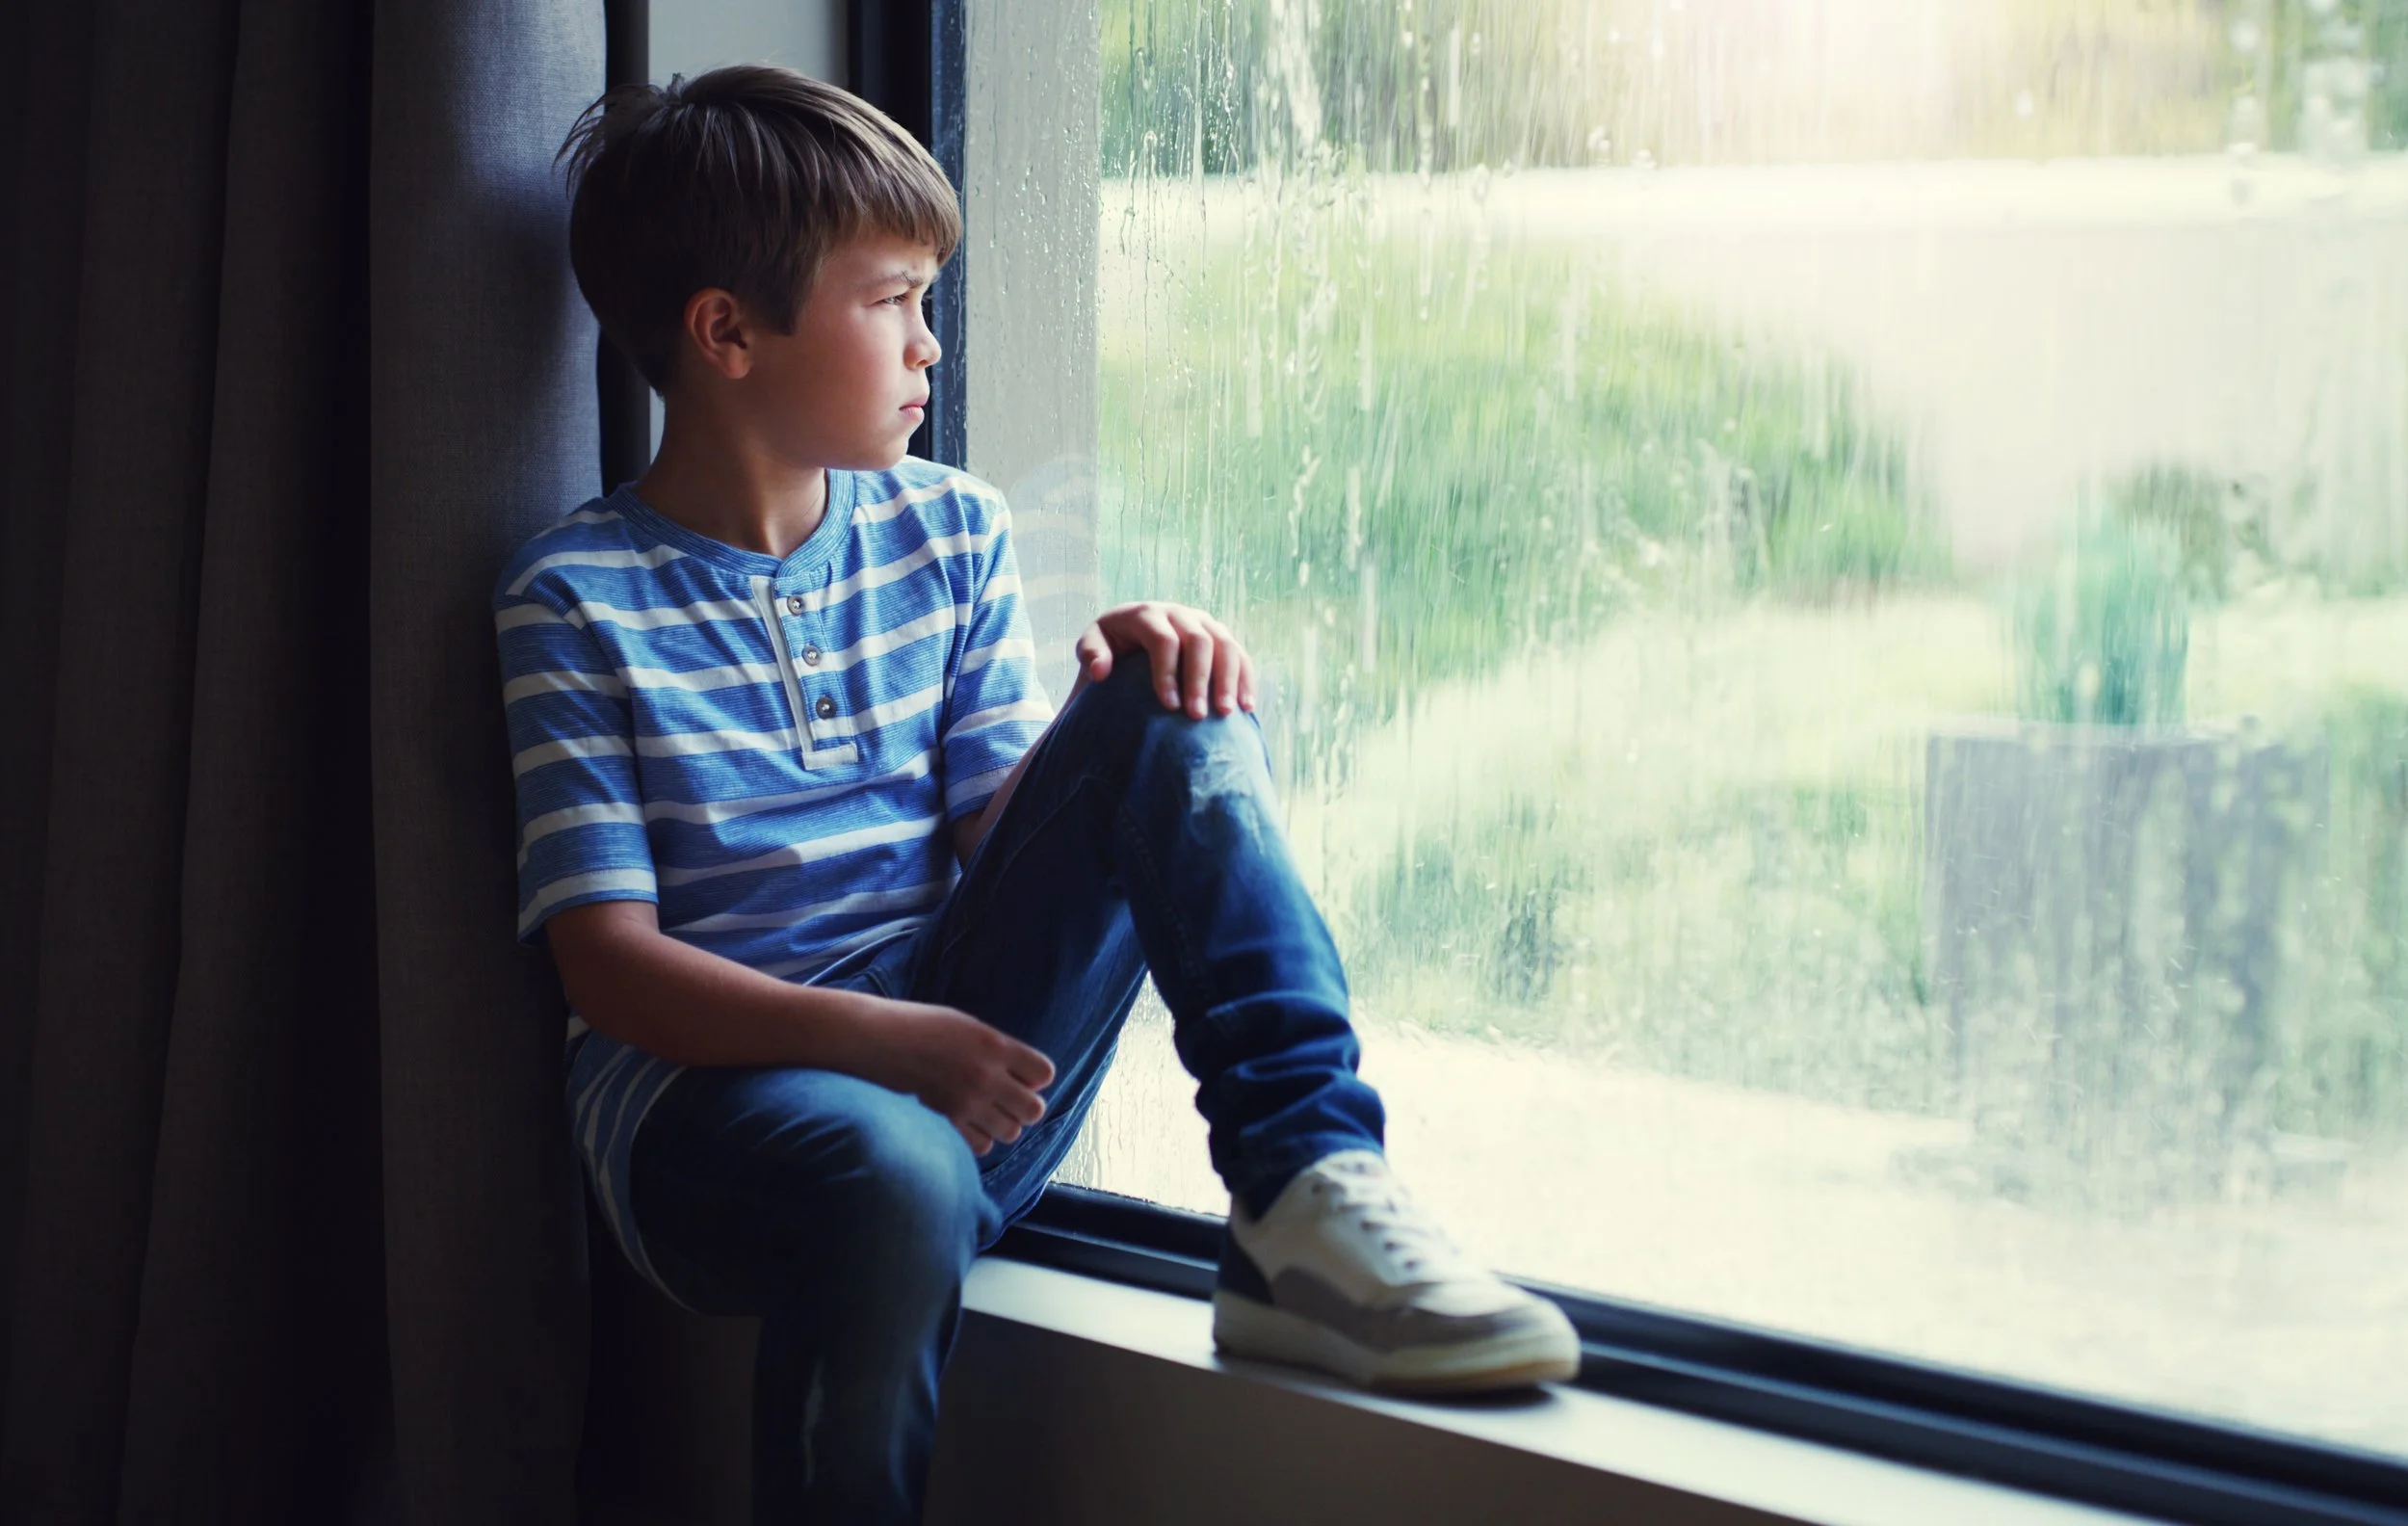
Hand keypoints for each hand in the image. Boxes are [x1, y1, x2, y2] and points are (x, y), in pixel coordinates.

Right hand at [865, 999, 1056, 1155]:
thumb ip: (1000, 1051)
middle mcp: (986, 1076)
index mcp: (995, 1045)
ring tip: (986, 1111)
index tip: (1022, 1075)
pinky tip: (968, 1122)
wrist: (878, 1040)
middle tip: (1007, 1098)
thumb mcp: (969, 1027)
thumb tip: (1029, 1080)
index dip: (1036, 1077)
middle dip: (1025, 1106)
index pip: (1044, 1074)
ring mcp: (966, 1102)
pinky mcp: (946, 1121)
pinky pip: (982, 1145)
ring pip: (1011, 1132)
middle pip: (1034, 1110)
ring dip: (1003, 1123)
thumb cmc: (923, 1027)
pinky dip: (980, 1138)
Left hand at [1073, 601, 1258, 719]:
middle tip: (1196, 716)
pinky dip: (1245, 680)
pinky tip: (1246, 707)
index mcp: (1145, 613)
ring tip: (1226, 713)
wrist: (1131, 639)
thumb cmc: (1109, 649)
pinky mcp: (1220, 637)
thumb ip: (1090, 655)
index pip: (1163, 640)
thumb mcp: (1092, 647)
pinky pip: (1240, 655)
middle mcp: (1178, 612)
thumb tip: (1101, 671)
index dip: (1168, 672)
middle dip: (1199, 679)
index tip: (1169, 706)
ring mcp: (1203, 622)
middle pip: (1199, 641)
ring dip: (1229, 680)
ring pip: (1226, 645)